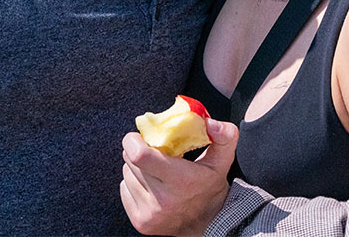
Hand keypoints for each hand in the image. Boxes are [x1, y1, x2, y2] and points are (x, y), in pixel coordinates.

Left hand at [120, 118, 237, 235]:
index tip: (140, 135)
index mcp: (181, 181)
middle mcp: (163, 201)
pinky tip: (150, 184)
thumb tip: (209, 122)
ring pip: (127, 174)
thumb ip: (224, 135)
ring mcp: (149, 214)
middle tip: (153, 150)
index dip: (133, 141)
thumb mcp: (222, 159)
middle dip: (138, 150)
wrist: (207, 225)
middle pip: (131, 162)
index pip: (140, 156)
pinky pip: (124, 190)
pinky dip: (133, 182)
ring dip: (136, 167)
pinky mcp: (140, 222)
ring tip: (154, 169)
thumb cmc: (211, 186)